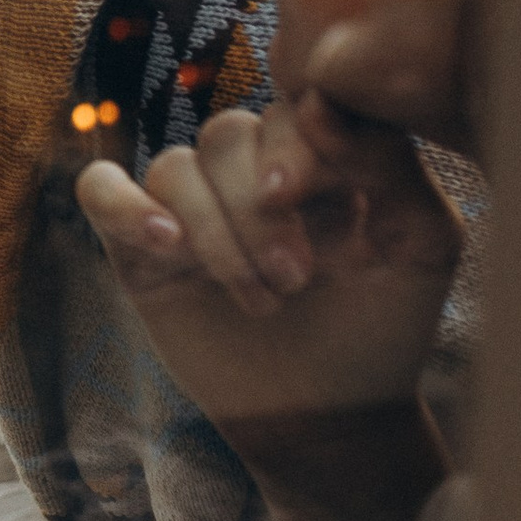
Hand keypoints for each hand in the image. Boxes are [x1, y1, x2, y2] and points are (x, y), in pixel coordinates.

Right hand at [76, 100, 457, 439]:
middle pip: (226, 135)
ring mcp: (192, 208)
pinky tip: (168, 245)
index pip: (287, 107)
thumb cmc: (381, 330)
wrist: (331, 419)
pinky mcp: (140, 249)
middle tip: (294, 281)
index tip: (309, 205)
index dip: (292, 148)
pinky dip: (125, 206)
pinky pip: (101, 190)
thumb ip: (388, 161)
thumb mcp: (419, 242)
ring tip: (260, 301)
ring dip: (215, 234)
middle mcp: (249, 171)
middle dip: (257, 213)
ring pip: (174, 167)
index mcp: (315, 154)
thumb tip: (319, 102)